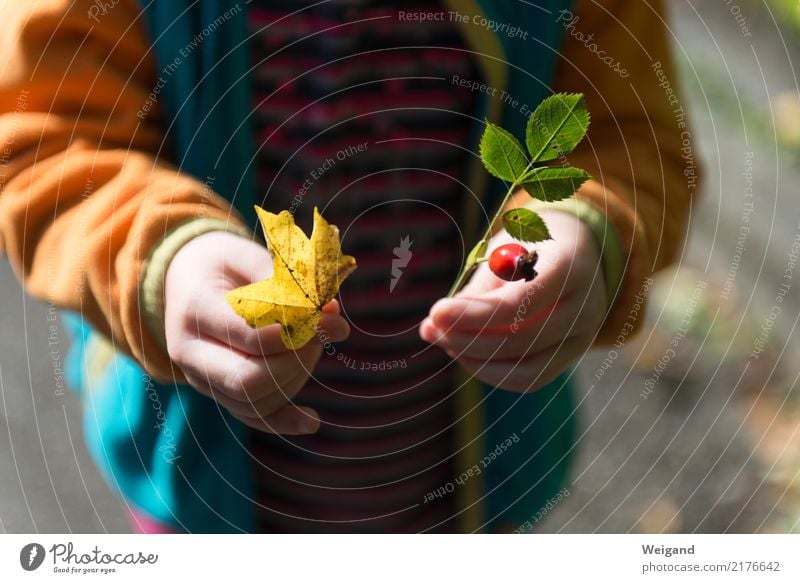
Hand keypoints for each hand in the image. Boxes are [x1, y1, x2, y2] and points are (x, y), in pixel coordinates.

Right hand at [164, 231, 348, 433]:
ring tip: (316, 343)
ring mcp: (200, 377)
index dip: (294, 331)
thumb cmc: (223, 262)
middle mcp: (189, 351)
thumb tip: (327, 310)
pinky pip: (251, 417)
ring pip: (253, 401)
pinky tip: (311, 420)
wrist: (187, 279)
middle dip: (298, 360)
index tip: (329, 316)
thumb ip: (282, 280)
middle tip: (324, 330)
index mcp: (194, 308)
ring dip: (298, 378)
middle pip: (248, 380)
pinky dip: (284, 421)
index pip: (247, 335)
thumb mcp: (246, 254)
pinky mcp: (217, 392)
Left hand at [420, 211, 605, 391]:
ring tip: (443, 338)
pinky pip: (528, 379)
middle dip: (466, 338)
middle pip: (520, 340)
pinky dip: (490, 371)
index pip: (520, 303)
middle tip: (430, 327)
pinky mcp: (569, 357)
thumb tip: (434, 326)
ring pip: (524, 369)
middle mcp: (586, 307)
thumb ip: (477, 291)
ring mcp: (583, 338)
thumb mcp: (505, 253)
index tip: (435, 312)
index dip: (473, 314)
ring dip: (474, 359)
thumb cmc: (530, 247)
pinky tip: (463, 351)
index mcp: (572, 267)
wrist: (577, 253)